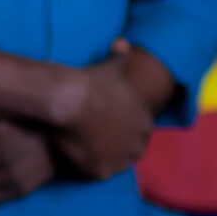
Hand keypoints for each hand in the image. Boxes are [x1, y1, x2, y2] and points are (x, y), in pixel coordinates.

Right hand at [43, 41, 155, 179]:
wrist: (71, 101)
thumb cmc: (92, 82)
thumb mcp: (111, 67)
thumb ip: (119, 56)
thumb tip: (122, 42)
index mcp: (145, 122)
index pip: (138, 131)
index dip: (122, 129)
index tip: (107, 125)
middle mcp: (138, 144)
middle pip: (129, 150)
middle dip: (116, 147)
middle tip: (96, 140)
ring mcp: (120, 160)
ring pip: (113, 164)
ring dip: (102, 159)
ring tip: (84, 150)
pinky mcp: (100, 172)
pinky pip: (95, 173)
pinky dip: (86, 168)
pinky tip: (75, 158)